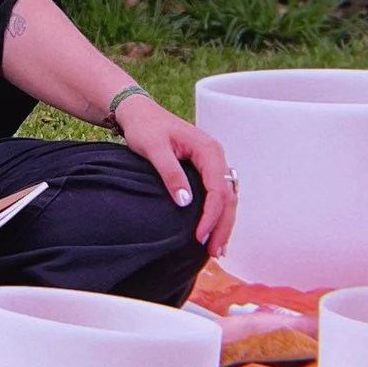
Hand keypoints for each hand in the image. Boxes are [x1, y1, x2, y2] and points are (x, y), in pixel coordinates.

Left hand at [115, 97, 238, 265]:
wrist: (139, 113)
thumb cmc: (146, 127)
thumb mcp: (154, 149)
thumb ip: (170, 173)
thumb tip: (185, 202)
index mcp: (208, 150)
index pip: (218, 189)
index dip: (211, 216)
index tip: (200, 236)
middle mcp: (216, 157)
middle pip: (228, 197)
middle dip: (223, 226)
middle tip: (215, 253)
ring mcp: (212, 164)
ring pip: (226, 198)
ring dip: (223, 223)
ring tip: (217, 249)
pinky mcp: (205, 170)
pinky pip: (218, 194)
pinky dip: (217, 214)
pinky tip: (213, 230)